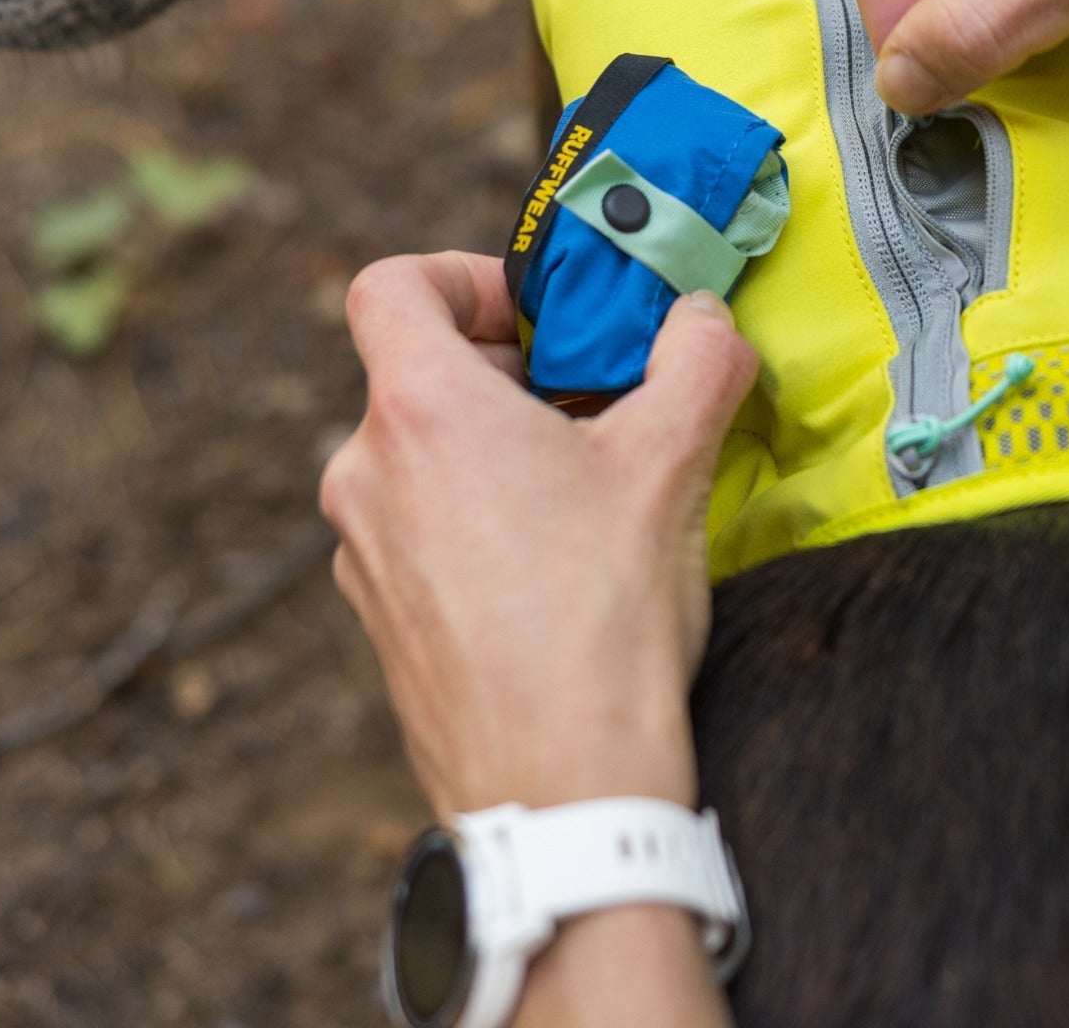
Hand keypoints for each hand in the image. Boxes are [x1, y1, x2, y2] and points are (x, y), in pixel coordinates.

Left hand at [319, 254, 757, 817]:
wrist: (562, 793)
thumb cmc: (602, 621)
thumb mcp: (672, 462)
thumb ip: (697, 358)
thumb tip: (705, 318)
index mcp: (420, 411)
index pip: (390, 286)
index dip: (463, 275)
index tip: (538, 315)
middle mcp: (366, 474)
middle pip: (420, 372)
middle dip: (512, 373)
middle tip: (596, 403)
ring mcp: (363, 555)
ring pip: (423, 456)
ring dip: (498, 449)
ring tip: (586, 492)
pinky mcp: (381, 621)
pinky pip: (421, 530)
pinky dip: (479, 519)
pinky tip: (557, 568)